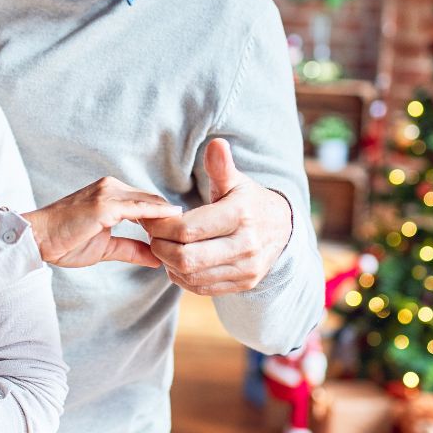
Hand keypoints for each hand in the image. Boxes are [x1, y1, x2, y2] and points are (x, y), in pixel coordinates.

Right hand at [22, 176, 180, 267]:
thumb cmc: (66, 241)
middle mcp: (111, 186)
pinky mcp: (105, 205)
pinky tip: (173, 226)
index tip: (185, 235)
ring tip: (189, 234)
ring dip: (169, 219)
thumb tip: (156, 258)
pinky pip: (139, 210)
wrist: (38, 238)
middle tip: (194, 236)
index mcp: (111, 193)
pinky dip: (157, 217)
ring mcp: (108, 193)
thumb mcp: (105, 247)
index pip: (147, 203)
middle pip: (153, 200)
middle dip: (172, 218)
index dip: (166, 219)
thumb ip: (131, 249)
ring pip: (150, 203)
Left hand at [142, 139, 291, 294]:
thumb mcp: (237, 181)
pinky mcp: (244, 283)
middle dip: (160, 247)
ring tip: (163, 247)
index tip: (150, 219)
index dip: (161, 226)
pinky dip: (182, 277)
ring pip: (192, 276)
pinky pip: (202, 288)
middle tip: (152, 236)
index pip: (188, 229)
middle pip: (186, 258)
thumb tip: (215, 143)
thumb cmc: (249, 200)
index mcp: (241, 215)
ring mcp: (247, 268)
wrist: (283, 228)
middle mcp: (246, 245)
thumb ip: (221, 166)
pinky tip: (177, 262)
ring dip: (168, 263)